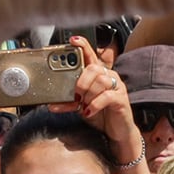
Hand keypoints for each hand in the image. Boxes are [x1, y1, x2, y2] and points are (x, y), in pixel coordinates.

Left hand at [71, 40, 139, 157]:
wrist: (116, 133)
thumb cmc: (100, 115)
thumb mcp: (81, 107)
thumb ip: (70, 102)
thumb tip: (52, 104)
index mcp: (98, 75)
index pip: (91, 56)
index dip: (83, 46)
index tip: (73, 40)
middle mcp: (109, 77)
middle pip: (94, 67)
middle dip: (81, 81)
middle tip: (76, 95)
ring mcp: (117, 87)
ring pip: (101, 80)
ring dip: (88, 94)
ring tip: (83, 105)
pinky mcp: (121, 99)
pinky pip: (107, 96)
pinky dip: (94, 104)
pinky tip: (88, 111)